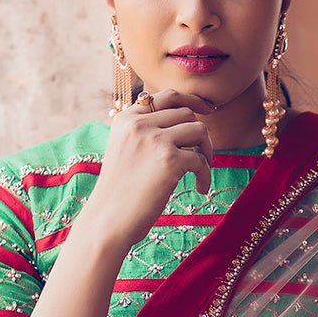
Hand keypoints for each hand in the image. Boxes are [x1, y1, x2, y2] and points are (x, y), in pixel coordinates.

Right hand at [80, 89, 217, 251]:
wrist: (107, 220)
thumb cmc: (119, 192)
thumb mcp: (126, 150)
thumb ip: (147, 133)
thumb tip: (188, 123)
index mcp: (126, 119)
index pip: (167, 96)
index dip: (193, 100)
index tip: (210, 109)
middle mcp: (139, 123)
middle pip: (186, 113)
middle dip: (200, 133)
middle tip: (203, 155)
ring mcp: (155, 140)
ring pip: (199, 130)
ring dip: (207, 151)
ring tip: (202, 170)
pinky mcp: (170, 160)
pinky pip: (201, 160)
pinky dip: (205, 176)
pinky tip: (199, 189)